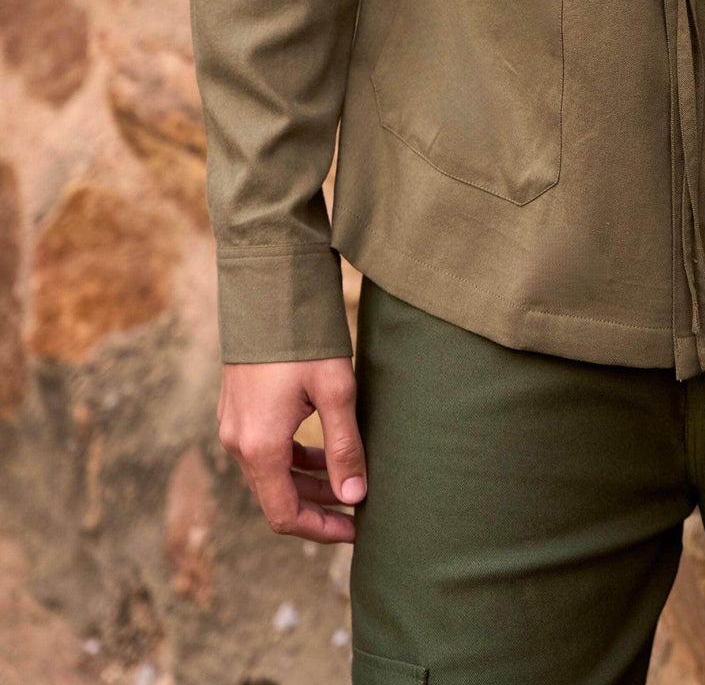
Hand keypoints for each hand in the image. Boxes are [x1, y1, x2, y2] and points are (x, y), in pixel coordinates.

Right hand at [216, 357, 366, 540]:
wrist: (266, 290)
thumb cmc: (304, 339)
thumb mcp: (336, 391)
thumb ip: (344, 447)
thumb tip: (355, 496)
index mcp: (260, 447)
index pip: (285, 515)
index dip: (321, 529)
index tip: (354, 529)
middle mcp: (238, 443)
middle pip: (275, 497)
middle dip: (317, 508)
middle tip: (356, 508)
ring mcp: (231, 425)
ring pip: (269, 474)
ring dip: (305, 483)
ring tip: (345, 480)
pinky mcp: (235, 408)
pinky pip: (262, 451)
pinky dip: (290, 460)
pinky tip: (319, 450)